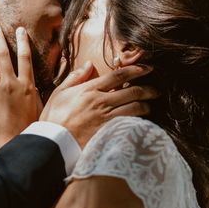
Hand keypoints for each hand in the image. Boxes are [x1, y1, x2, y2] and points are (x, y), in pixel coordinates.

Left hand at [0, 25, 41, 160]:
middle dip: (0, 39)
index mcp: (27, 86)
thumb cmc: (27, 130)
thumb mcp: (40, 110)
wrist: (7, 142)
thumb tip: (36, 87)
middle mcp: (11, 84)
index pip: (25, 58)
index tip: (20, 31)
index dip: (23, 42)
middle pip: (4, 55)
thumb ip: (38, 95)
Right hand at [40, 63, 157, 147]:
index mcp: (90, 89)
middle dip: (149, 89)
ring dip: (146, 106)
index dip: (136, 70)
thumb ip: (75, 77)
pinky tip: (142, 122)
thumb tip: (88, 64)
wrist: (52, 143)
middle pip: (133, 91)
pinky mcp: (109, 133)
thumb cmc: (53, 119)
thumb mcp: (59, 93)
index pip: (119, 75)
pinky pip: (130, 124)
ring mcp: (106, 118)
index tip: (147, 68)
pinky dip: (139, 121)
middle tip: (156, 90)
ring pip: (135, 108)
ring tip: (149, 106)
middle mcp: (101, 101)